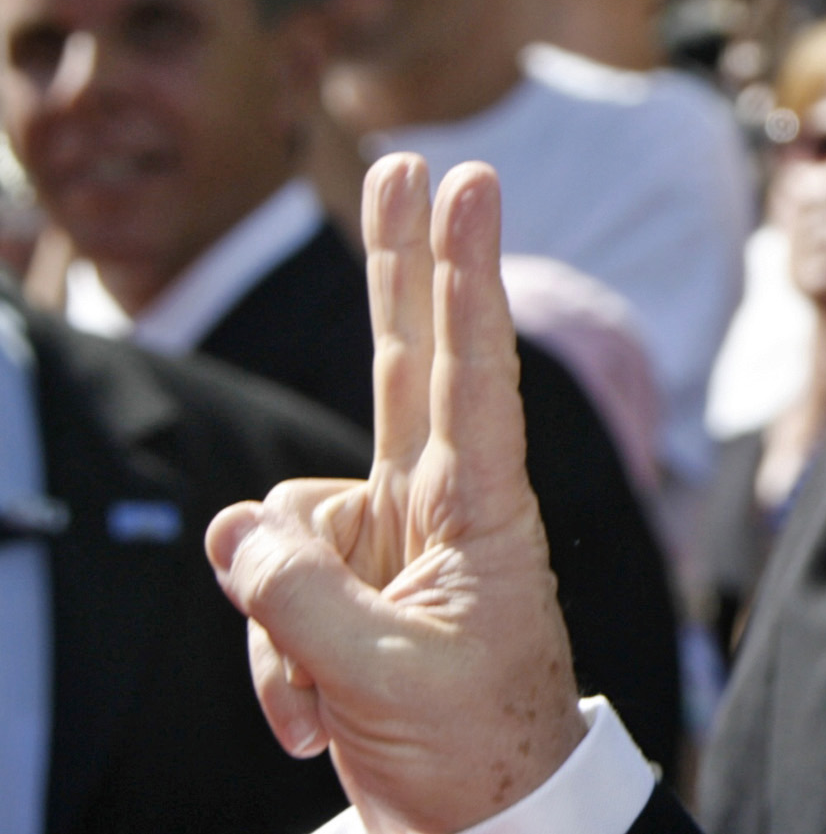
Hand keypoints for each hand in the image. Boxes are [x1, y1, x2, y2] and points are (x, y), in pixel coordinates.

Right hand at [206, 156, 584, 833]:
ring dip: (283, 628)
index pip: (476, 371)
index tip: (471, 186)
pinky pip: (267, 591)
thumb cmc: (470, 743)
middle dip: (400, 262)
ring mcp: (387, 534)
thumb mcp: (388, 678)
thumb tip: (237, 527)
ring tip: (327, 704)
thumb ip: (304, 601)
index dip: (465, 275)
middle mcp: (438, 500)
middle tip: (407, 163)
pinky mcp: (342, 578)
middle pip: (410, 358)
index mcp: (483, 508)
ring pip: (288, 529)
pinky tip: (313, 718)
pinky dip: (275, 662)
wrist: (478, 819)